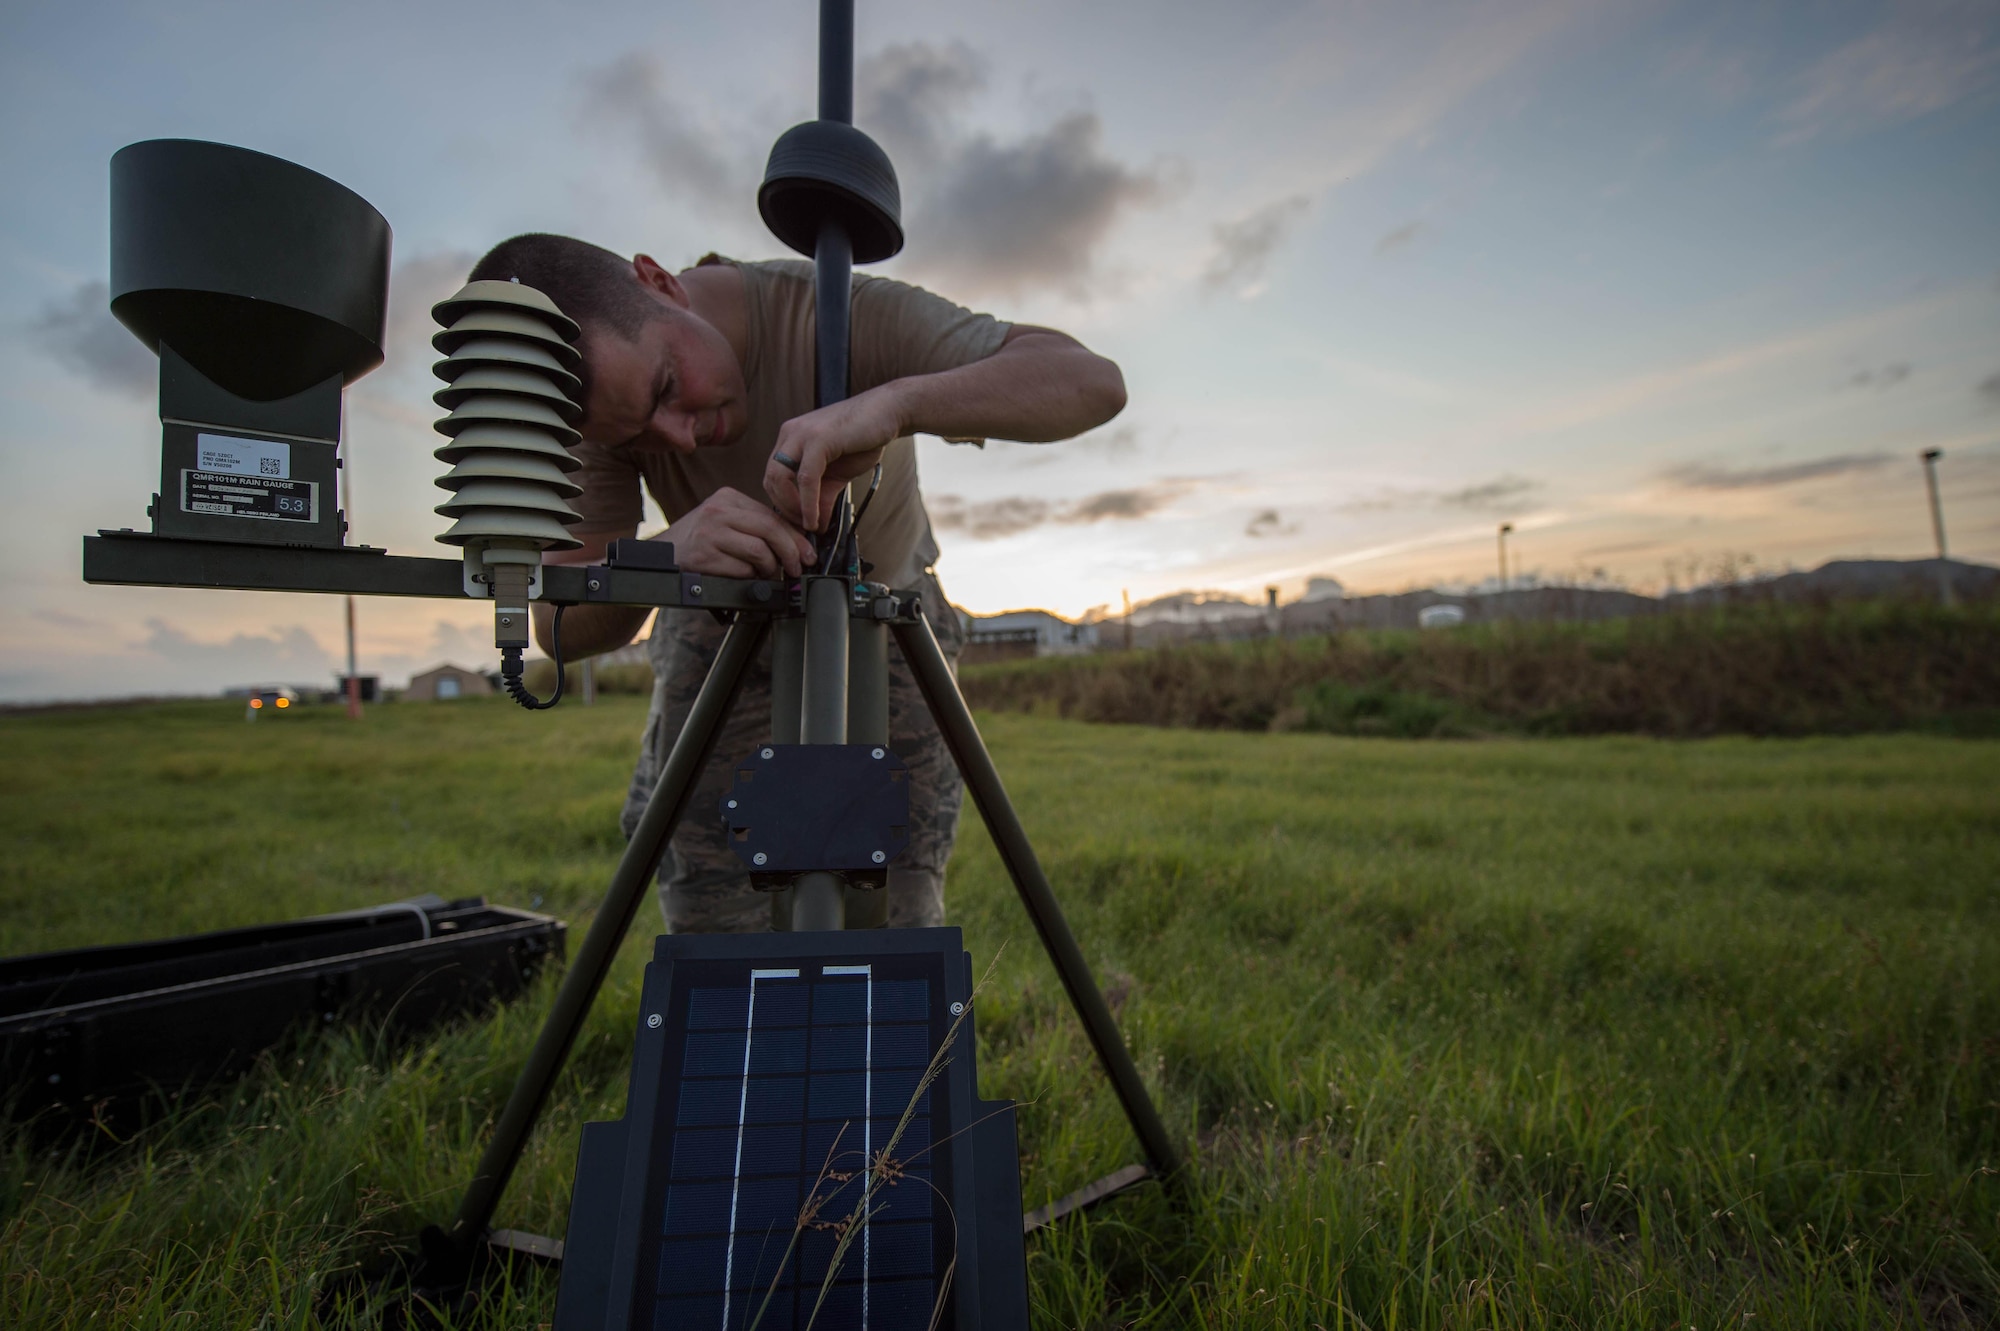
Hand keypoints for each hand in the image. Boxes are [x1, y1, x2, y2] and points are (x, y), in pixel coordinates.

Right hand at [668, 488, 815, 577]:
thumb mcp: (725, 522)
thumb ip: (754, 526)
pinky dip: (750, 577)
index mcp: (728, 498)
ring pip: (759, 551)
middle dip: (790, 553)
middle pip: (770, 530)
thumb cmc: (699, 541)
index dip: (795, 537)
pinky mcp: (704, 557)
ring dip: (769, 568)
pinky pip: (742, 570)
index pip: (772, 515)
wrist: (661, 556)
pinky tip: (746, 577)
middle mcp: (718, 511)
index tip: (807, 553)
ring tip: (767, 573)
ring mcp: (709, 533)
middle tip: (796, 568)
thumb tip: (795, 544)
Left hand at [764, 386, 905, 530]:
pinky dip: (808, 503)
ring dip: (793, 509)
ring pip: (780, 479)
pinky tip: (816, 518)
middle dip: (784, 509)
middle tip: (803, 526)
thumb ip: (823, 495)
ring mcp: (801, 434)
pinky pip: (805, 478)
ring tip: (809, 525)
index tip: (800, 522)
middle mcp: (790, 434)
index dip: (783, 504)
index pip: (773, 477)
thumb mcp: (837, 473)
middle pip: (770, 479)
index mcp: (791, 440)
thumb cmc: (864, 438)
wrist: (888, 413)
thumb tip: (816, 524)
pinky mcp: (818, 439)